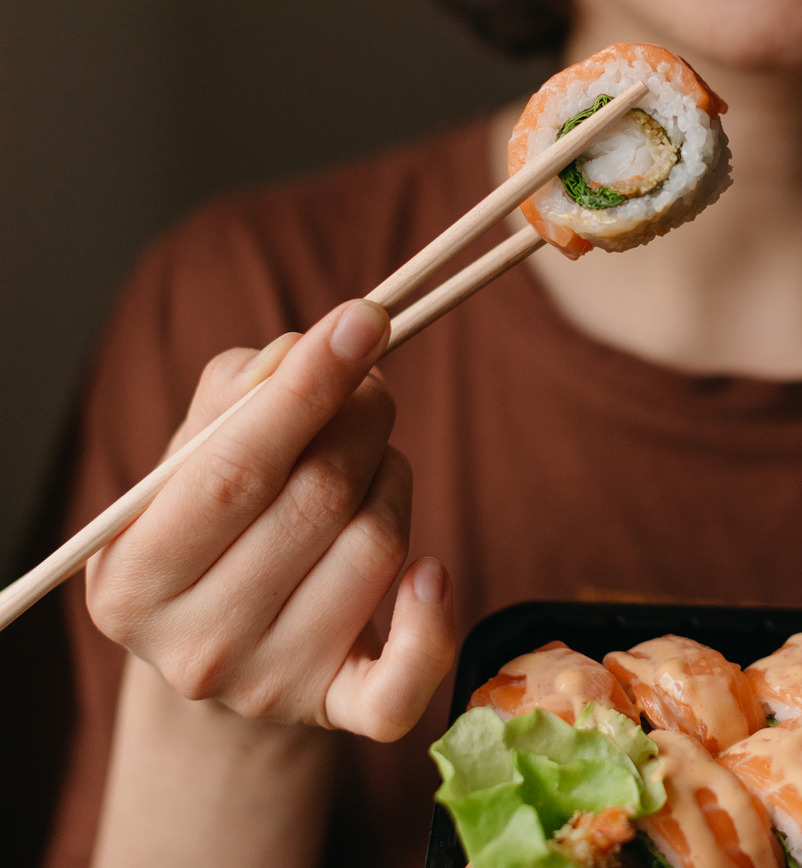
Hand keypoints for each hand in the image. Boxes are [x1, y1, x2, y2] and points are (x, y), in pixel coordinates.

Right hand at [85, 300, 455, 740]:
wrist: (222, 650)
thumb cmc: (212, 529)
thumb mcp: (191, 462)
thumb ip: (237, 397)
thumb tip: (309, 352)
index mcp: (134, 580)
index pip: (233, 470)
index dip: (306, 391)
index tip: (364, 320)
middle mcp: (196, 647)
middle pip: (318, 500)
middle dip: (362, 421)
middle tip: (371, 389)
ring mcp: (271, 687)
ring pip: (378, 546)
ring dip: (393, 479)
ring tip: (370, 466)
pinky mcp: (341, 712)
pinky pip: (411, 672)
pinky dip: (435, 613)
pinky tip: (429, 569)